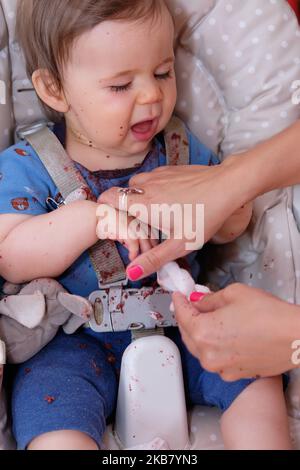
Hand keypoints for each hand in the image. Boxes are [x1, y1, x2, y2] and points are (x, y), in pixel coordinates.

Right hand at [98, 157, 248, 278]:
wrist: (227, 186)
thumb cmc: (204, 215)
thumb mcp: (180, 244)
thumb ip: (153, 259)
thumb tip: (131, 273)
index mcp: (143, 204)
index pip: (109, 198)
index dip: (104, 207)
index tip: (112, 220)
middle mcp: (146, 186)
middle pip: (122, 194)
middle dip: (125, 209)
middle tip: (140, 227)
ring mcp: (158, 175)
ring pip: (137, 185)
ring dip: (138, 198)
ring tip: (154, 214)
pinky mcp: (170, 170)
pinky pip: (151, 179)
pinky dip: (151, 189)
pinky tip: (169, 201)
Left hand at [173, 283, 299, 380]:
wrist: (295, 337)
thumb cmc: (268, 314)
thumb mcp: (234, 294)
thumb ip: (209, 299)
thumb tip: (197, 301)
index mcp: (202, 333)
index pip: (182, 315)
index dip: (179, 302)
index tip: (179, 295)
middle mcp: (207, 355)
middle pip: (187, 334)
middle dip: (187, 318)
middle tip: (192, 304)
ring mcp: (221, 368)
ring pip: (201, 349)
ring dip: (200, 333)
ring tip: (209, 318)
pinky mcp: (235, 375)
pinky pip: (216, 359)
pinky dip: (215, 347)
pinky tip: (225, 335)